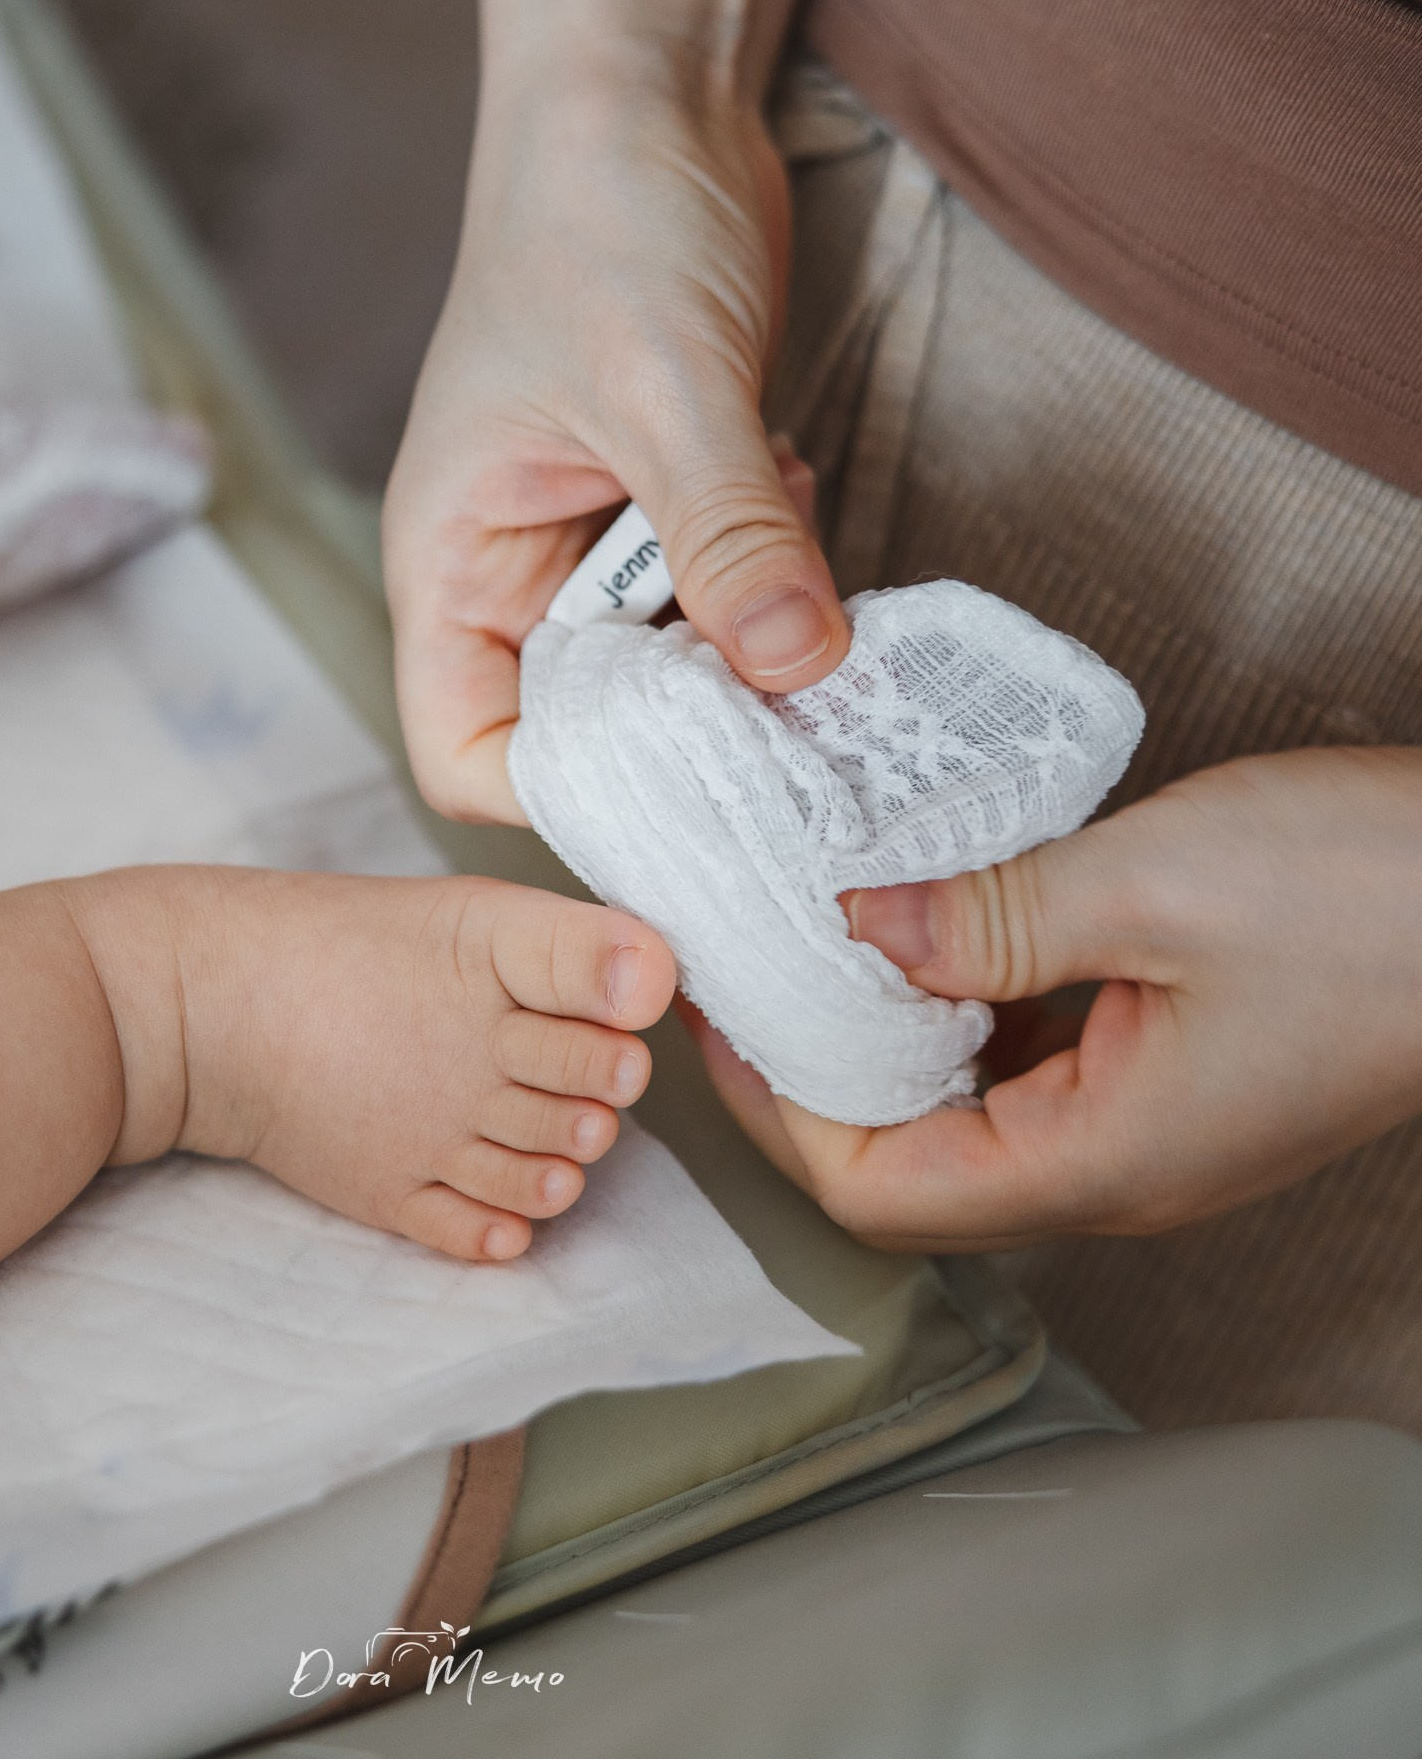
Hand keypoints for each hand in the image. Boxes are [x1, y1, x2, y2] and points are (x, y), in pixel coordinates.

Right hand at [94, 869, 675, 1264]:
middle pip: (579, 1112)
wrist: (212, 1003)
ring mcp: (426, 1138)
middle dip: (598, 1107)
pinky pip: (469, 1236)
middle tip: (592, 1097)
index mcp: (493, 975)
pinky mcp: (386, 1192)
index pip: (604, 1028)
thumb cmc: (349, 943)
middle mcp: (467, 1065)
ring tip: (558, 1151)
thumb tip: (660, 977)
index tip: (620, 1034)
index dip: (623, 1040)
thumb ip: (569, 946)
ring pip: (538, 1183)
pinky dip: (503, 1232)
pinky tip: (509, 1215)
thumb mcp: (468, 915)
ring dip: (562, 1172)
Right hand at [383, 60, 845, 823]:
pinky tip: (792, 485)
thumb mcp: (660, 383)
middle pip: (589, 730)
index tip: (689, 778)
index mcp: (452, 565)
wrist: (645, 91)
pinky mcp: (668, 512)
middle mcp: (514, 576)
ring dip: (749, 637)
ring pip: (673, 669)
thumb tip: (799, 670)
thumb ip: (725, 534)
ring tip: (791, 544)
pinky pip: (727, 600)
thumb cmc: (595, 214)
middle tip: (791, 689)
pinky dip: (776, 577)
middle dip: (690, 721)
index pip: (470, 753)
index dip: (567, 791)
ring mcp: (594, 547)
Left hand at [696, 748, 1421, 1249]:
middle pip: (908, 1165)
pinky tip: (931, 929)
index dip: (776, 1114)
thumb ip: (983, 918)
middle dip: (810, 1078)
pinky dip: (960, 1008)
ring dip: (881, 1039)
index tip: (718, 1019)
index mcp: (1099, 1159)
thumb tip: (851, 929)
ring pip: (963, 1114)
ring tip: (814, 938)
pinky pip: (1027, 1063)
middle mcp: (1113, 1169)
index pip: (878, 1191)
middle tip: (747, 972)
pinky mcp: (1169, 1071)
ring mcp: (1144, 1124)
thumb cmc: (1376, 896)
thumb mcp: (1149, 883)